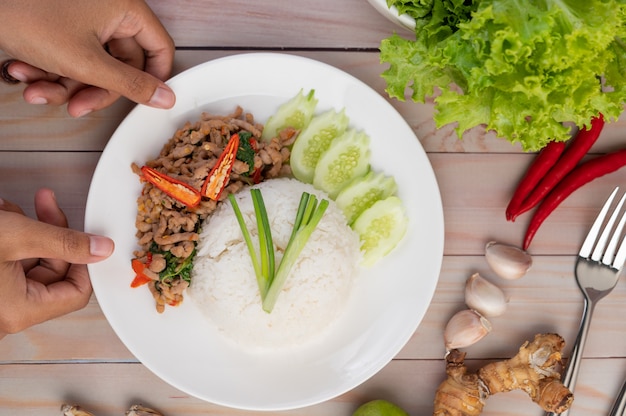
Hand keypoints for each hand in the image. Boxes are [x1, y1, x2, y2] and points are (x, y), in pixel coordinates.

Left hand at [0, 0, 175, 116]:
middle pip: (121, 64)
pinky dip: (48, 71)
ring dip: (64, 85)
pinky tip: (24, 71)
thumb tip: (165, 97)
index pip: (159, 48)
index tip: (142, 100)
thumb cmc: (25, 13)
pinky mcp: (64, 25)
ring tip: (36, 90)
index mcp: (125, 9)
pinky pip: (70, 58)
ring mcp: (86, 18)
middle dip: (92, 89)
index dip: (153, 78)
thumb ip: (130, 84)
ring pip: (92, 66)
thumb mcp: (85, 62)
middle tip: (76, 106)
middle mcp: (110, 11)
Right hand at [0, 189, 113, 338]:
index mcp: (20, 311)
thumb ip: (65, 242)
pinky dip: (12, 236)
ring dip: (27, 230)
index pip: (76, 292)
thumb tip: (103, 248)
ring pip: (31, 260)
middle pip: (54, 270)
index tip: (87, 236)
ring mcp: (0, 298)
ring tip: (9, 211)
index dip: (86, 261)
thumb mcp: (17, 237)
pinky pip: (12, 261)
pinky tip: (3, 215)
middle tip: (45, 203)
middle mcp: (9, 311)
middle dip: (49, 232)